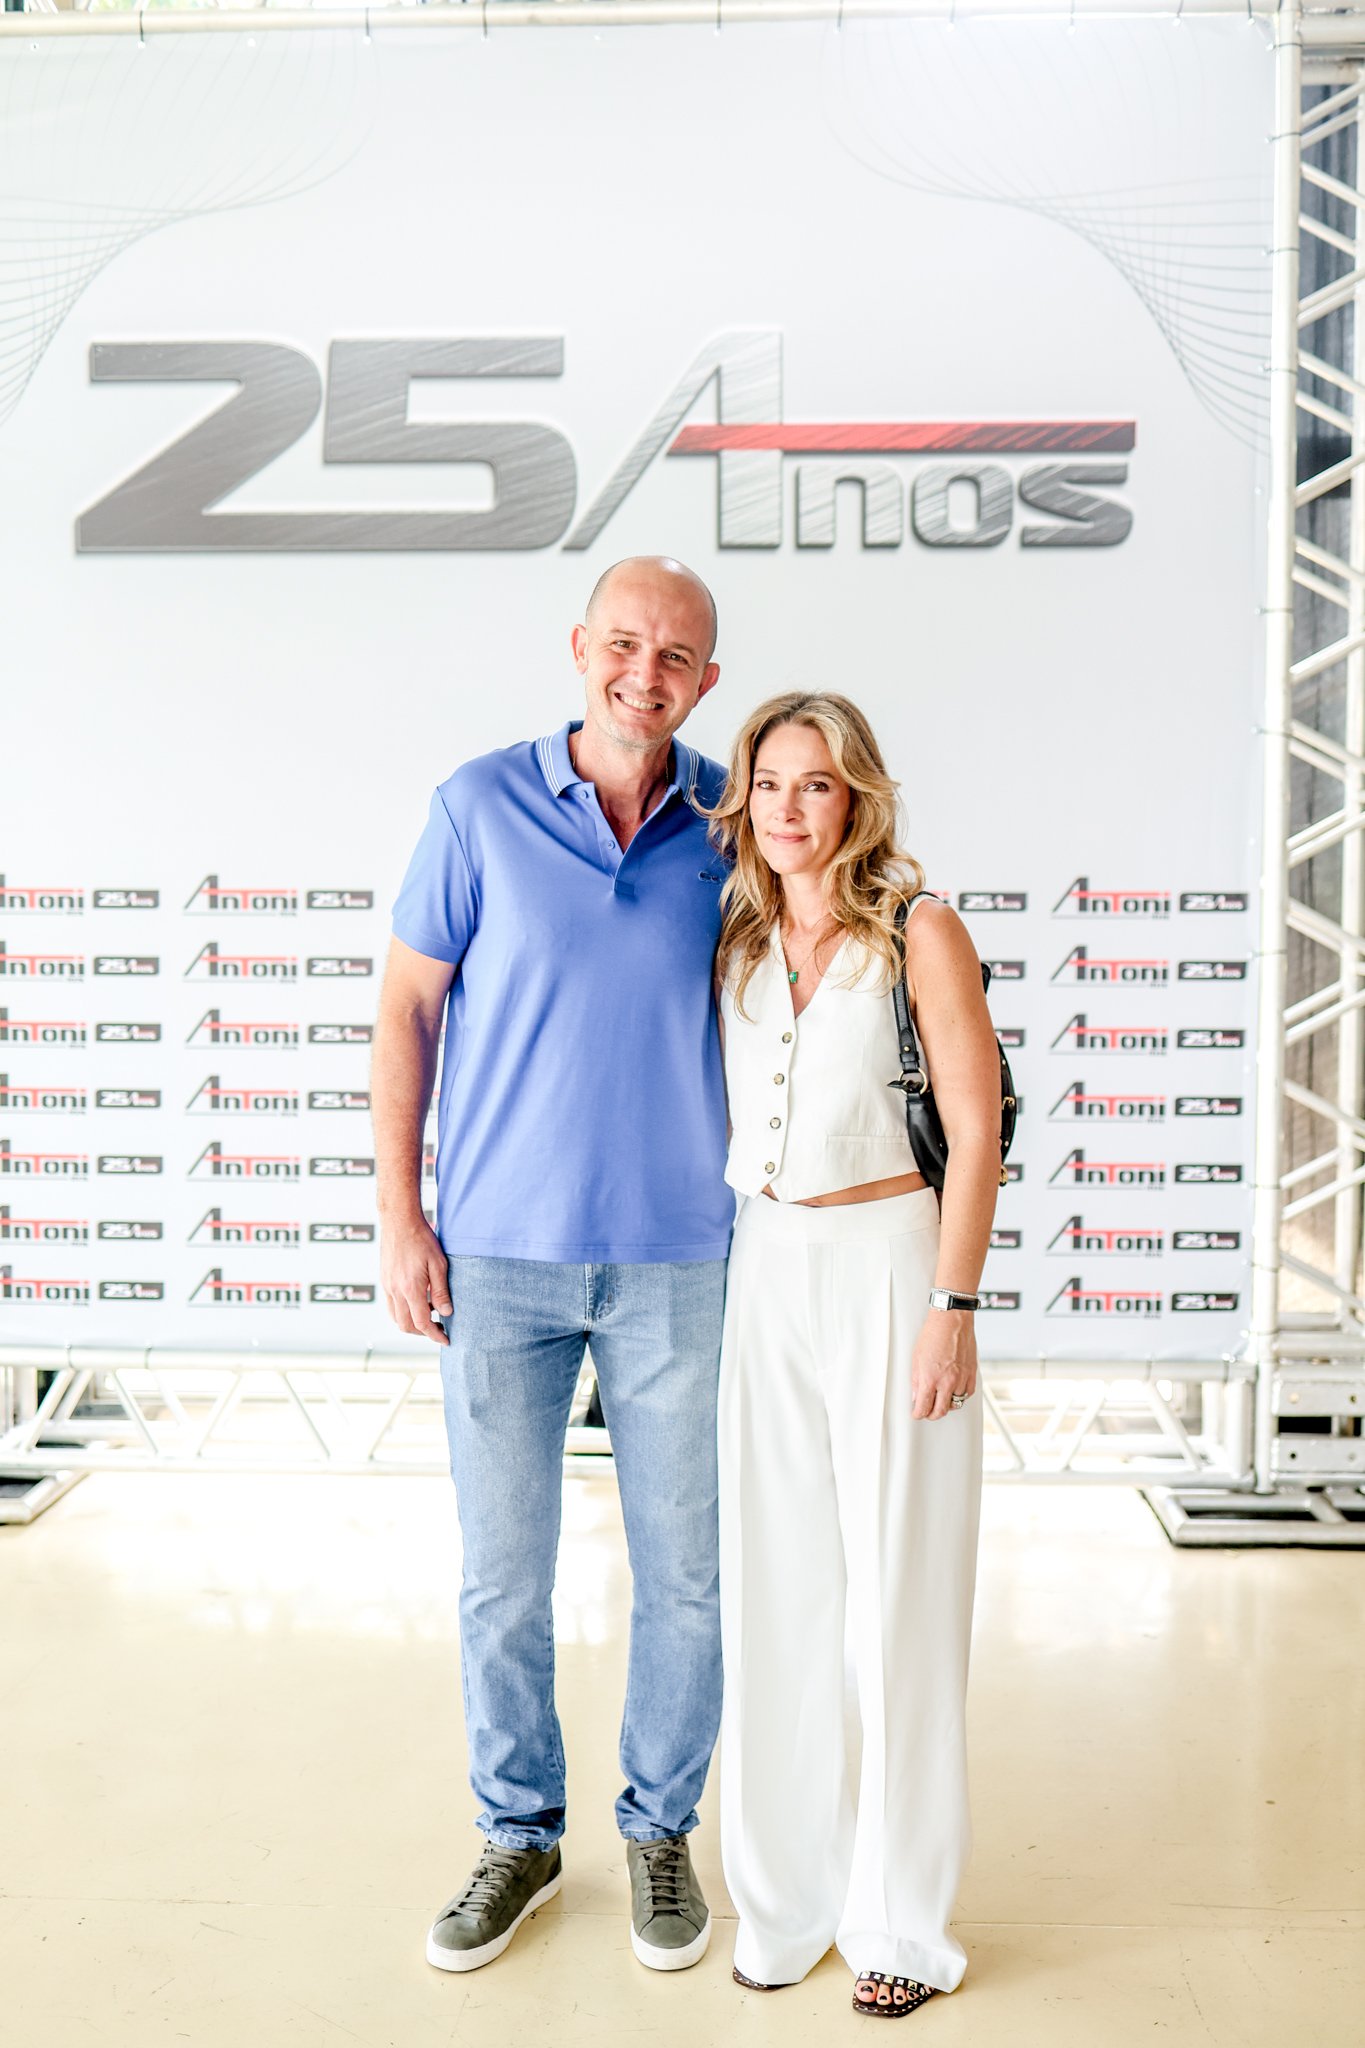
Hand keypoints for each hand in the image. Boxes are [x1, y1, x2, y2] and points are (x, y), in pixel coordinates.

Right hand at [380, 1214, 451, 1344]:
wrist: (399, 1221)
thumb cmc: (421, 1239)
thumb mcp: (439, 1264)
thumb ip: (441, 1291)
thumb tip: (447, 1313)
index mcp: (410, 1289)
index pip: (422, 1323)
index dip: (434, 1335)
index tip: (445, 1340)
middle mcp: (395, 1290)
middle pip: (406, 1325)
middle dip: (423, 1333)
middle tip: (439, 1329)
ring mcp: (387, 1286)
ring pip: (396, 1318)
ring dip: (412, 1324)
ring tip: (430, 1316)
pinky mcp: (384, 1280)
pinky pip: (391, 1306)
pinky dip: (403, 1312)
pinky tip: (417, 1303)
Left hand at [911, 1308, 977, 1419]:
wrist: (951, 1321)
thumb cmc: (933, 1334)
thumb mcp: (916, 1358)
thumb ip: (916, 1380)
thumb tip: (917, 1395)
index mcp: (930, 1378)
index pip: (924, 1407)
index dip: (918, 1414)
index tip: (917, 1414)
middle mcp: (947, 1381)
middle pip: (940, 1411)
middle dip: (932, 1414)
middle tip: (927, 1412)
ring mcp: (961, 1378)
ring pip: (955, 1404)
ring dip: (947, 1404)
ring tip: (940, 1399)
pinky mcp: (972, 1373)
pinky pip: (967, 1394)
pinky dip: (960, 1396)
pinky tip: (954, 1392)